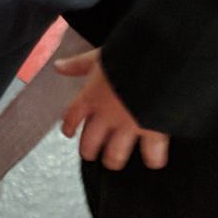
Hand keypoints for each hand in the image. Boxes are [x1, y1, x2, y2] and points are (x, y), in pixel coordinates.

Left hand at [58, 49, 169, 169]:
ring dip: (113, 159)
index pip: (72, 117)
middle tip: (91, 154)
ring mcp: (128, 127)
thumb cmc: (127, 56)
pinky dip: (153, 158)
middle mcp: (106, 116)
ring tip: (114, 162)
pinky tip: (154, 160)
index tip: (68, 133)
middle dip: (89, 150)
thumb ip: (79, 65)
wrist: (158, 63)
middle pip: (90, 142)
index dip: (69, 126)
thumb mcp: (99, 56)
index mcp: (91, 96)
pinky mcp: (152, 132)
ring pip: (115, 154)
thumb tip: (59, 67)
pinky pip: (152, 153)